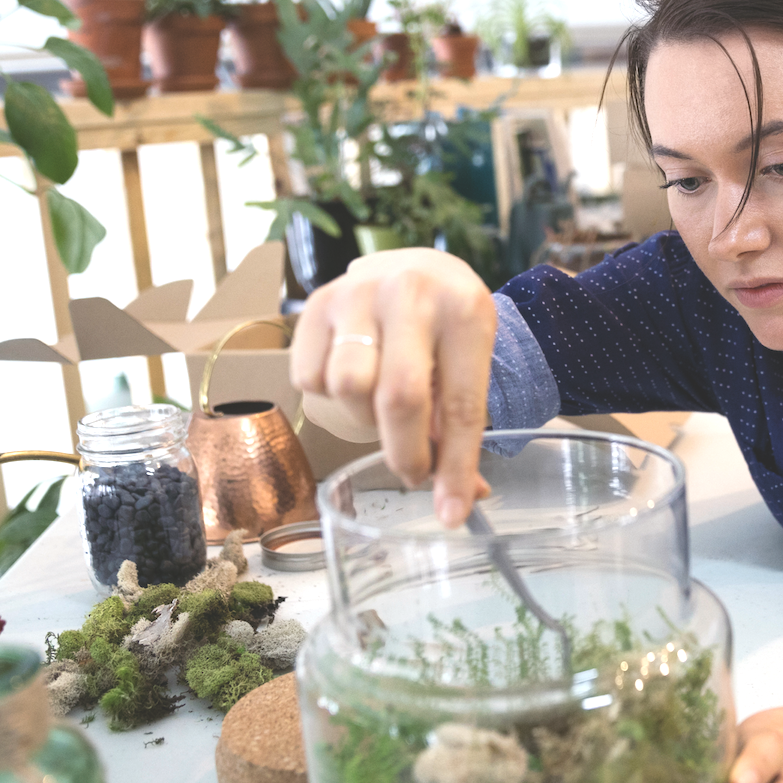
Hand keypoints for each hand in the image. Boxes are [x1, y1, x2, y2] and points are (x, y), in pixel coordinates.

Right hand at [291, 247, 494, 524]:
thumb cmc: (448, 326)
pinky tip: (356, 376)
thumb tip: (461, 500)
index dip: (454, 467)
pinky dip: (330, 396)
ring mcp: (357, 294)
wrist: (416, 267)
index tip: (450, 514)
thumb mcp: (472, 361)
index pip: (461, 405)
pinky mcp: (315, 303)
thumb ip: (463, 428)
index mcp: (466, 312)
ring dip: (366, 418)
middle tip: (414, 472)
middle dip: (406, 453)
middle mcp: (410, 295)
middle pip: (399, 398)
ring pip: (348, 388)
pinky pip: (310, 378)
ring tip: (383, 406)